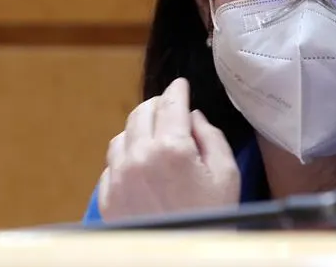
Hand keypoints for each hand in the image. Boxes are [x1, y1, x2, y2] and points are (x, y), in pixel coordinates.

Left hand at [97, 77, 240, 220]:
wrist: (185, 255)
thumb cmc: (212, 218)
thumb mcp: (226, 173)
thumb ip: (211, 137)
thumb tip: (193, 117)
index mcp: (172, 148)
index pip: (171, 103)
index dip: (177, 89)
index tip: (181, 85)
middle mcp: (140, 157)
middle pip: (142, 112)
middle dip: (158, 104)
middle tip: (170, 107)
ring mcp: (119, 178)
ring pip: (122, 135)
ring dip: (139, 128)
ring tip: (155, 136)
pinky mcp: (109, 197)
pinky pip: (111, 164)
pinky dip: (126, 156)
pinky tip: (141, 163)